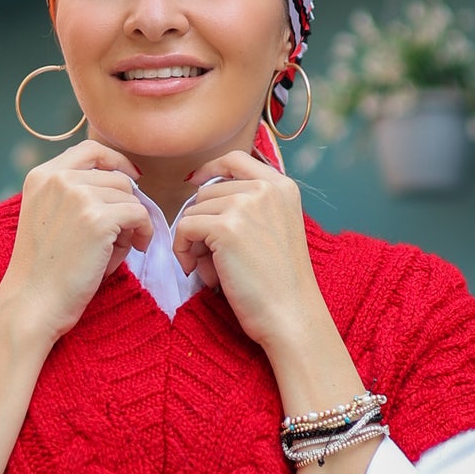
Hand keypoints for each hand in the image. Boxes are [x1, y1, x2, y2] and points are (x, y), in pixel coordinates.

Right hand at [0, 140, 151, 342]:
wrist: (33, 302)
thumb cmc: (45, 270)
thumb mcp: (49, 217)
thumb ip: (76, 195)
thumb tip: (127, 182)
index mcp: (41, 176)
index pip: (90, 150)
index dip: (116, 161)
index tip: (132, 178)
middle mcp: (58, 179)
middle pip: (116, 177)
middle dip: (124, 204)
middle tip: (119, 236)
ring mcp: (78, 196)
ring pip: (129, 196)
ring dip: (131, 222)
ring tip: (117, 248)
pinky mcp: (98, 219)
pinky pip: (140, 214)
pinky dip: (144, 232)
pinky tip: (137, 248)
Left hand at [171, 151, 325, 351]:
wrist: (292, 314)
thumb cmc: (280, 283)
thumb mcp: (276, 228)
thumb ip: (250, 207)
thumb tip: (198, 193)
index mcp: (283, 187)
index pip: (236, 159)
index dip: (210, 170)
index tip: (195, 185)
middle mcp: (266, 189)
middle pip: (207, 191)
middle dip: (202, 222)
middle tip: (212, 257)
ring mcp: (245, 206)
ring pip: (193, 211)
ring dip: (192, 241)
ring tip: (210, 269)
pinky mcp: (226, 228)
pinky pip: (184, 229)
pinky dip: (182, 250)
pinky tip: (196, 271)